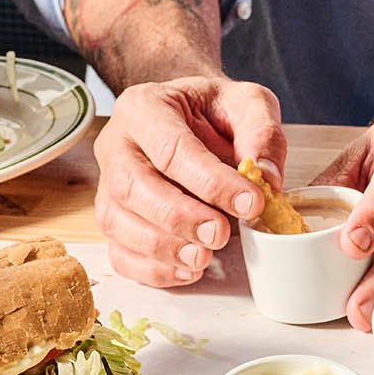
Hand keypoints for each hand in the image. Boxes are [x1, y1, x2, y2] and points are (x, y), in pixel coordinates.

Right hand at [92, 76, 284, 286]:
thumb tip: (266, 177)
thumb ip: (261, 132)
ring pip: (118, 222)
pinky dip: (151, 270)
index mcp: (145, 107)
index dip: (210, 182)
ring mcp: (107, 184)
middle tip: (220, 234)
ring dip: (162, 248)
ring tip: (204, 257)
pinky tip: (186, 271)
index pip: (172, 148)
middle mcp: (116, 145)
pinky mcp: (111, 218)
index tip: (250, 203)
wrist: (189, 121)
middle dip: (179, 218)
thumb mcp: (246, 103)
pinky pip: (118, 252)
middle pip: (133, 187)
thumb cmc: (212, 113)